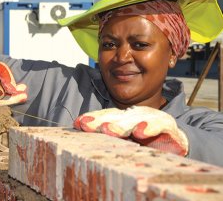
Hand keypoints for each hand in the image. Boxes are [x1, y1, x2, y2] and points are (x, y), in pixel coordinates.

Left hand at [74, 106, 188, 155]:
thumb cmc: (148, 141)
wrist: (179, 141)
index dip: (92, 119)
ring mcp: (151, 119)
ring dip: (120, 126)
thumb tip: (84, 132)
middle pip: (115, 118)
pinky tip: (140, 132)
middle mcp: (135, 115)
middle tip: (86, 125)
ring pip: (133, 121)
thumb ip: (109, 138)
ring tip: (108, 130)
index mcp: (123, 118)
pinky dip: (149, 128)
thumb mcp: (126, 140)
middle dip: (99, 121)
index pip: (105, 116)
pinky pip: (158, 126)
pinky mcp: (168, 127)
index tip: (77, 123)